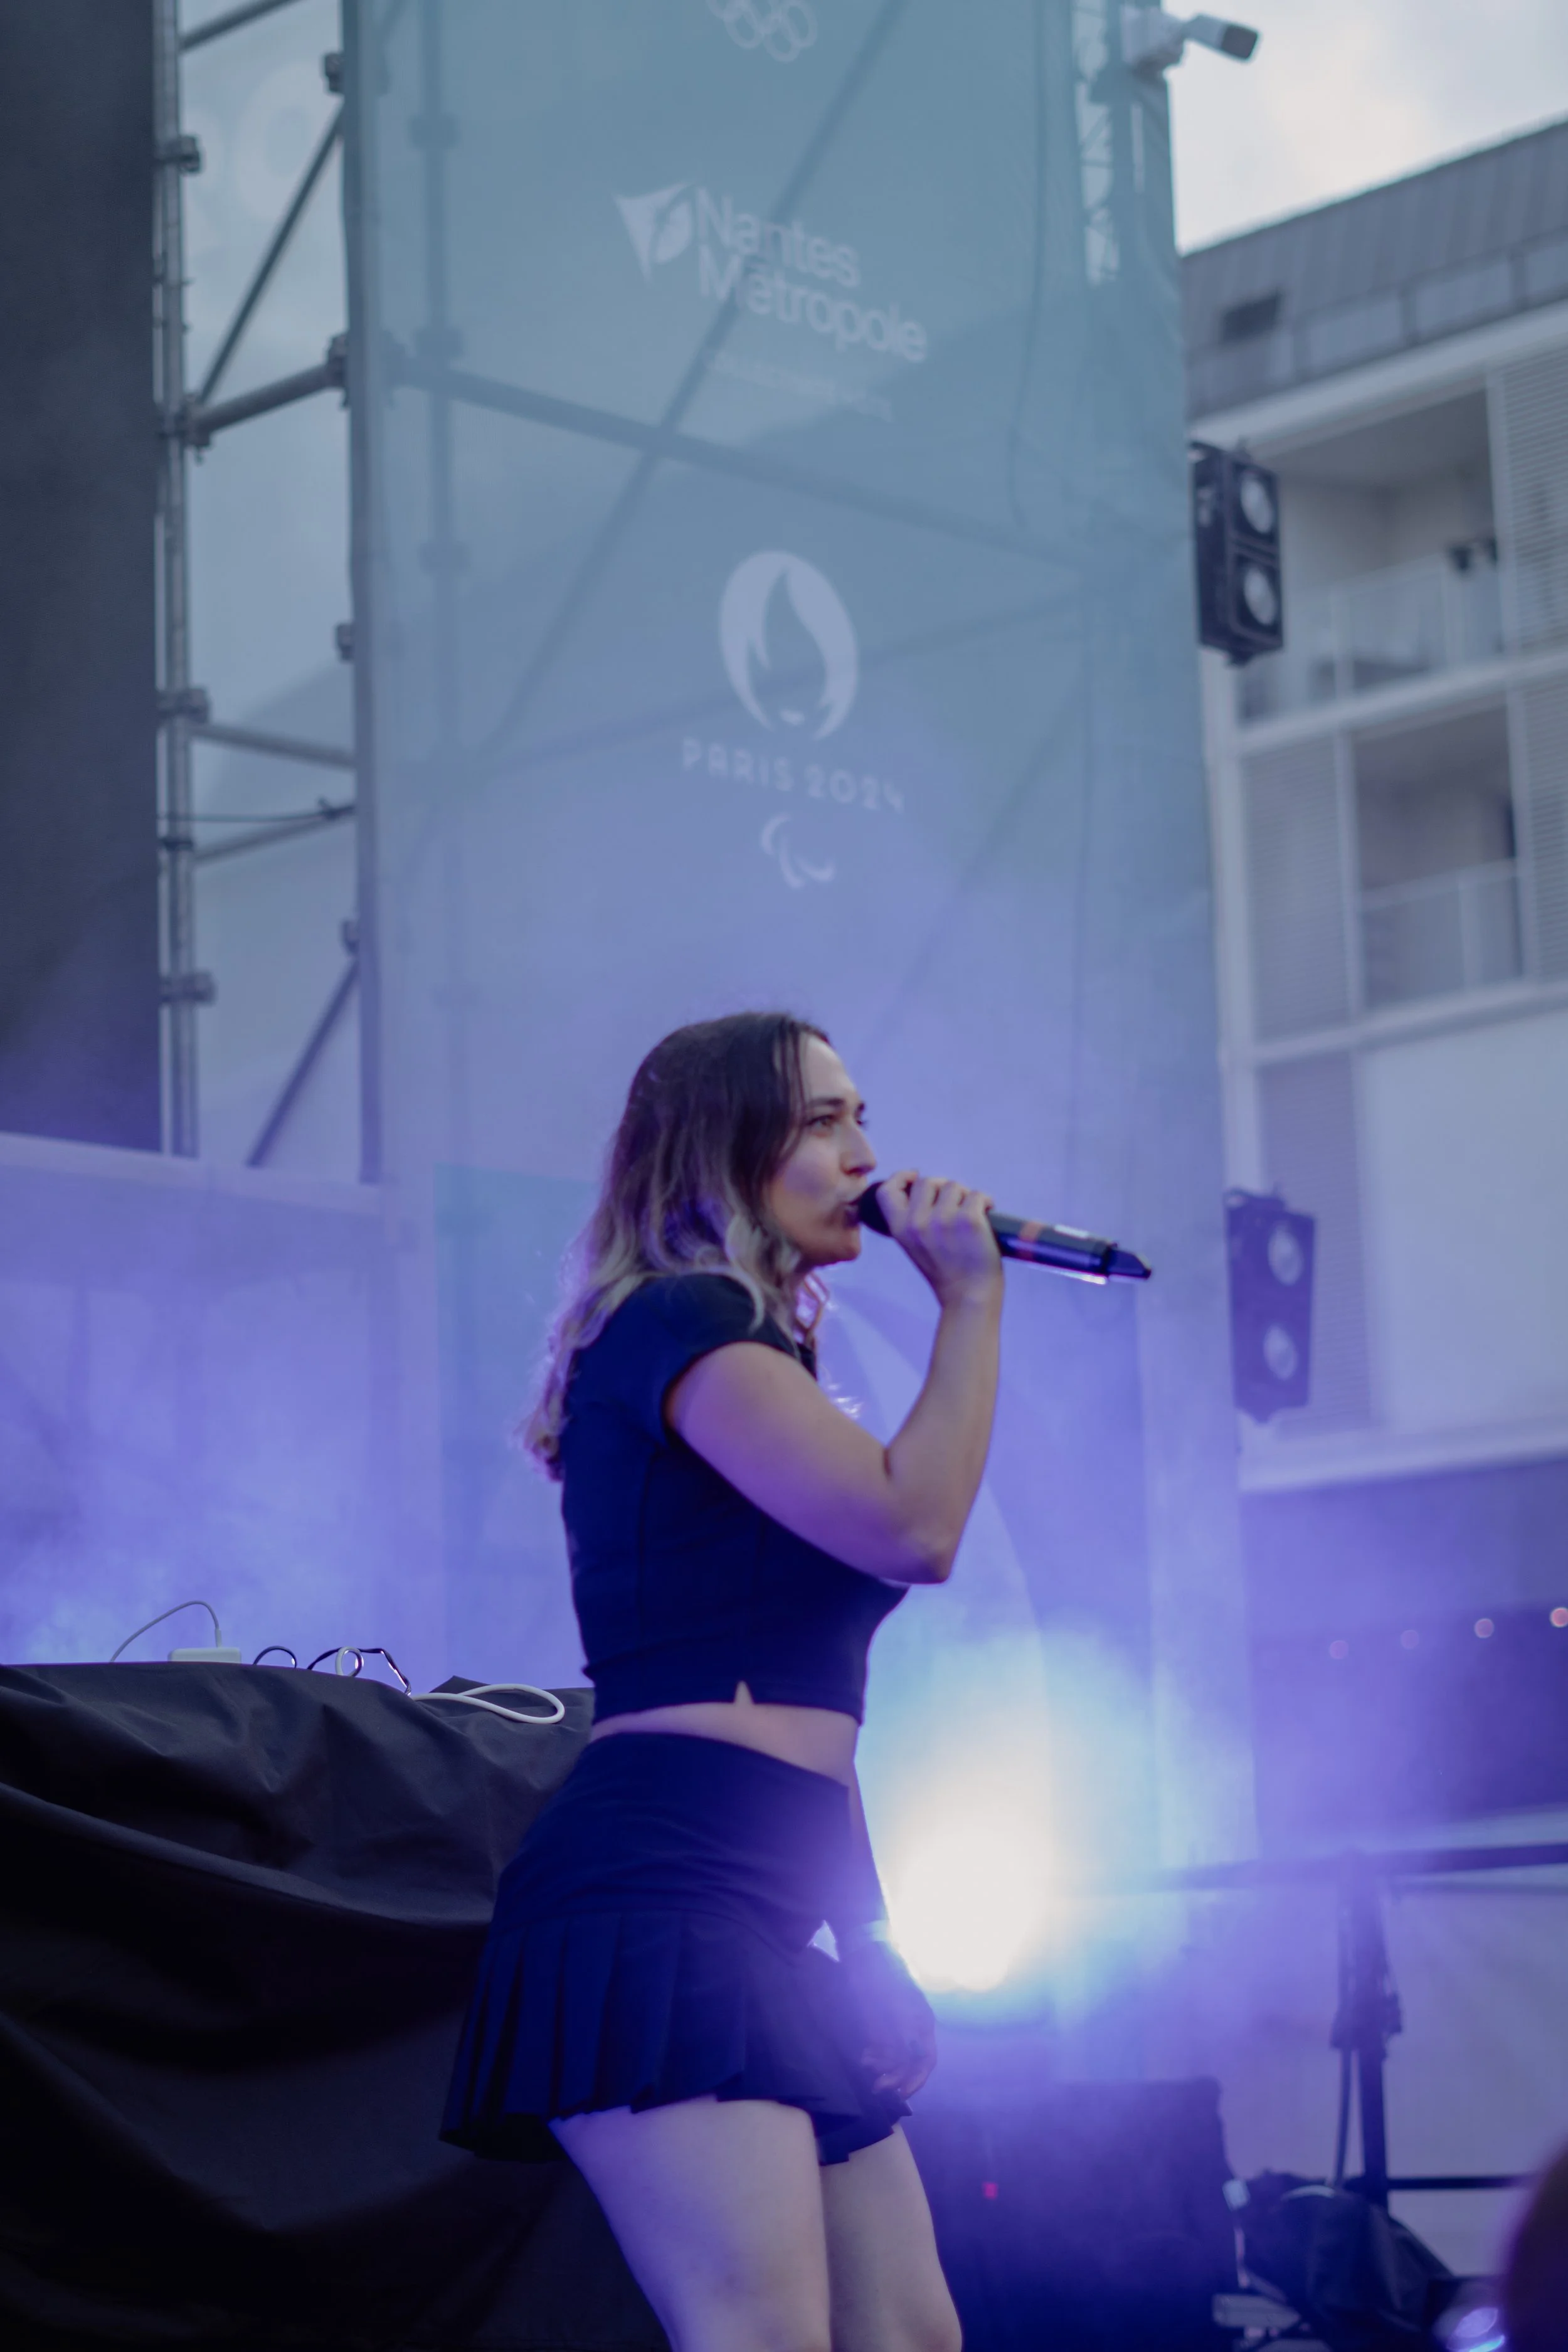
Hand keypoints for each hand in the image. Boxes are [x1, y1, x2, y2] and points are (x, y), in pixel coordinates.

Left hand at [840, 1941, 937, 2098]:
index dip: (917, 2079)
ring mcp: (893, 2033)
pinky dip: (873, 2059)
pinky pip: (879, 2054)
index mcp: (922, 2026)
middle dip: (895, 2077)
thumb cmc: (885, 1977)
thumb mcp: (897, 2002)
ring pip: (892, 2062)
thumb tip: (915, 2055)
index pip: (925, 2060)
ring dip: (881, 2068)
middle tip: (877, 2086)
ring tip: (867, 2062)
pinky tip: (864, 2056)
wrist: (864, 1959)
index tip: (902, 2093)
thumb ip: (906, 2029)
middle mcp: (910, 2034)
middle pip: (908, 2065)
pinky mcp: (878, 2032)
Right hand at [873, 1172, 1001, 1310]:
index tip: (915, 1178)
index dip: (901, 1178)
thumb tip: (926, 1191)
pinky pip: (977, 1195)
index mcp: (900, 1229)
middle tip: (954, 1205)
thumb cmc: (945, 1272)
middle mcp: (917, 1222)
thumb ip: (913, 1220)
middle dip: (943, 1189)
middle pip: (927, 1182)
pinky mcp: (970, 1220)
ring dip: (965, 1196)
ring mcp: (944, 1220)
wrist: (968, 1297)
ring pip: (954, 1186)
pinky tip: (987, 1213)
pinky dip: (985, 1202)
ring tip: (971, 1215)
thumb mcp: (914, 1246)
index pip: (887, 1190)